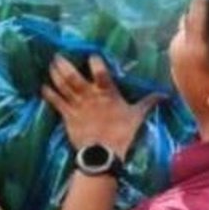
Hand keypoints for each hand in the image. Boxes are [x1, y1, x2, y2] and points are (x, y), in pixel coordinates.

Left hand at [42, 55, 162, 157]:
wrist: (104, 155)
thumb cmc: (121, 134)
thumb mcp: (137, 116)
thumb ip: (148, 102)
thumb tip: (165, 95)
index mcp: (107, 93)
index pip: (100, 72)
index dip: (94, 61)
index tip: (91, 54)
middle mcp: (89, 95)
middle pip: (73, 76)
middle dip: (64, 64)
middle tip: (58, 54)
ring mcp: (76, 105)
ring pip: (62, 85)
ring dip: (55, 74)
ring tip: (51, 63)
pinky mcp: (67, 116)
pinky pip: (55, 101)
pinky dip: (48, 93)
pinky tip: (43, 86)